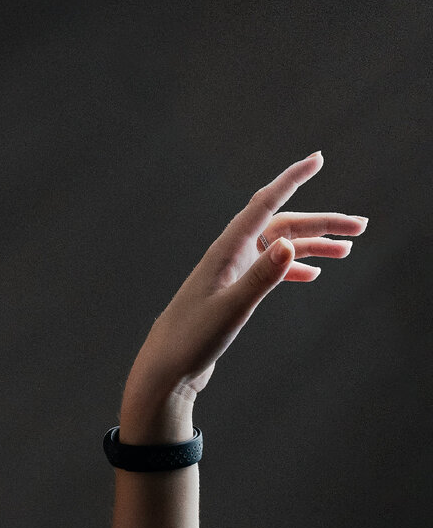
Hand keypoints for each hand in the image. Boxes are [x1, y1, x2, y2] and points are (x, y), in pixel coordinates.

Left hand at [122, 152, 365, 427]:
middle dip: (321, 222)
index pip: (264, 205)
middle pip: (281, 226)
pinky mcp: (231, 293)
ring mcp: (230, 274)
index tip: (317, 158)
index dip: (291, 179)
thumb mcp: (231, 309)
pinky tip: (313, 274)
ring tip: (348, 250)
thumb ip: (260, 278)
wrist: (166, 369)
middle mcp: (228, 256)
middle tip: (361, 226)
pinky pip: (268, 270)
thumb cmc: (192, 340)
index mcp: (226, 251)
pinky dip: (292, 267)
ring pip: (278, 248)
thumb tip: (290, 244)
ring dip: (312, 246)